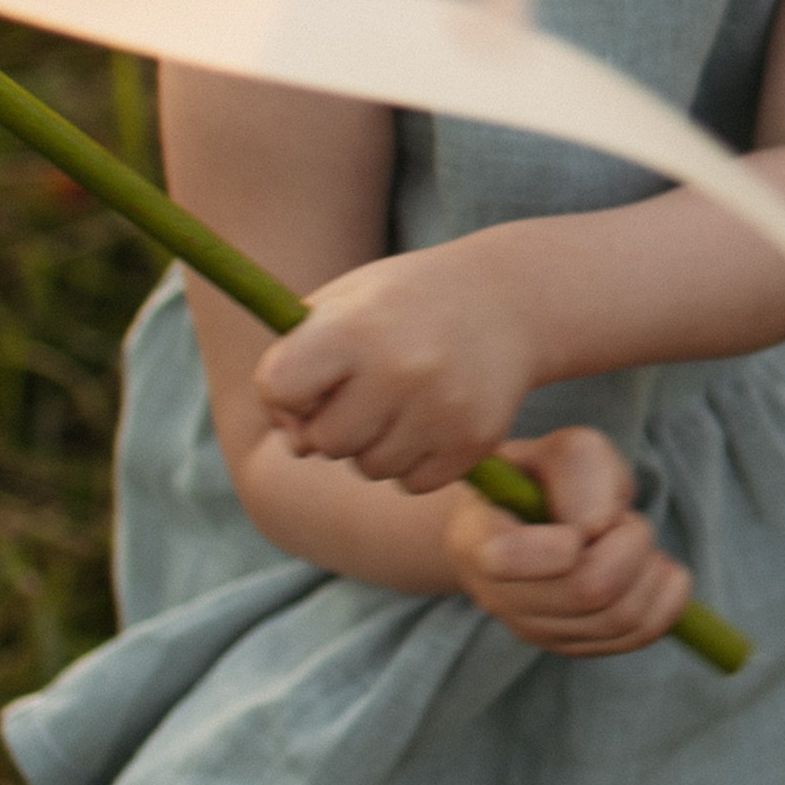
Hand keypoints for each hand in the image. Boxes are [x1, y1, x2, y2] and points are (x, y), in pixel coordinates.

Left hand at [255, 241, 536, 492]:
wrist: (504, 301)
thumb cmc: (402, 304)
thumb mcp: (343, 302)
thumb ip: (295, 361)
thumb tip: (294, 440)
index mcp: (356, 327)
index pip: (279, 387)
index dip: (285, 392)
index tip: (308, 382)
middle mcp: (399, 369)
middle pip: (324, 441)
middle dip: (332, 424)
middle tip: (360, 392)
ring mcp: (441, 409)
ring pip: (370, 468)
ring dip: (374, 445)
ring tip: (399, 400)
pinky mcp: (473, 440)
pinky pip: (413, 483)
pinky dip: (413, 461)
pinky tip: (428, 418)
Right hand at [442, 427, 692, 656]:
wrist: (527, 518)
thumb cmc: (541, 479)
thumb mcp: (554, 450)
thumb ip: (576, 468)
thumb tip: (597, 526)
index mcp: (473, 539)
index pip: (507, 559)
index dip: (560, 542)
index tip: (578, 525)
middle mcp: (496, 596)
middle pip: (586, 591)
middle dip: (628, 545)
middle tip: (623, 521)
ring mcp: (533, 630)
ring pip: (618, 617)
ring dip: (649, 570)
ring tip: (636, 541)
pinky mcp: (571, 646)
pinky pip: (636, 636)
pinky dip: (665, 598)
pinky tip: (656, 569)